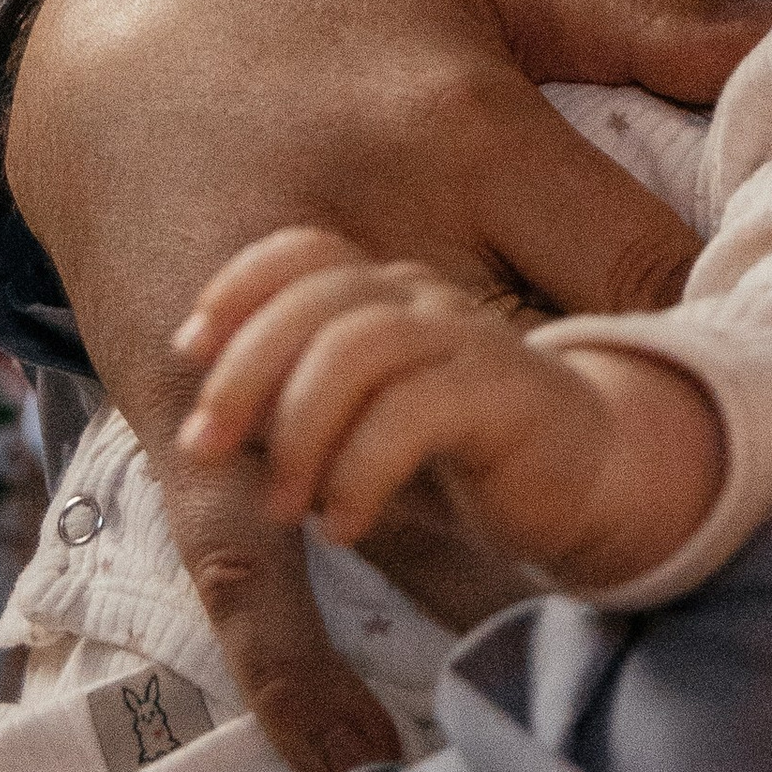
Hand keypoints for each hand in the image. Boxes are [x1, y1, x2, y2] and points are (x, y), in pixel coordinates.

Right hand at [3, 0, 768, 771]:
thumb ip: (639, 11)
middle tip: (741, 577)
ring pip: (398, 494)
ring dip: (493, 588)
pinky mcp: (190, 413)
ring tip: (603, 689)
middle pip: (522, 391)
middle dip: (620, 478)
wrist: (105, 34)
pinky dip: (297, 667)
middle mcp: (373, 243)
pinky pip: (243, 557)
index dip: (721, 328)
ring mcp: (274, 347)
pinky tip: (359, 764)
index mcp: (464, 133)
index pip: (631, 257)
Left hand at [179, 226, 724, 597]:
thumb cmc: (453, 452)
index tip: (184, 347)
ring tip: (286, 505)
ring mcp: (468, 340)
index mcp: (384, 293)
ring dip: (301, 431)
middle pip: (318, 294)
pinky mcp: (507, 395)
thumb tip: (201, 433)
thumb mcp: (354, 429)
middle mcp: (425, 299)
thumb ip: (289, 412)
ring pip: (358, 345)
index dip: (238, 286)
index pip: (304, 249)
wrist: (586, 480)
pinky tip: (346, 522)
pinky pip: (415, 410)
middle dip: (245, 371)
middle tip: (205, 447)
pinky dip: (361, 470)